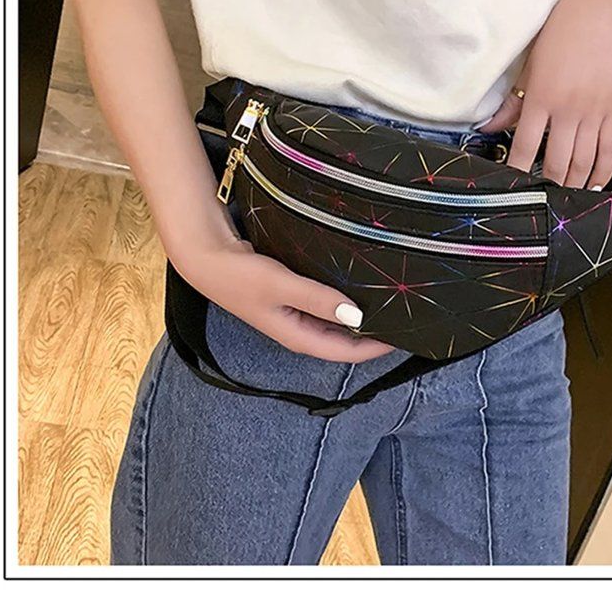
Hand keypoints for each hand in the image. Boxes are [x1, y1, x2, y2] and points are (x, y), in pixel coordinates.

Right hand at [172, 237, 395, 363]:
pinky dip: (342, 300)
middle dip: (372, 333)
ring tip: (387, 303)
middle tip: (403, 317)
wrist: (207, 258)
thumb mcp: (281, 286)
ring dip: (358, 316)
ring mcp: (295, 314)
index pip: (345, 352)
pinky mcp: (292, 297)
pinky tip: (357, 285)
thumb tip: (357, 316)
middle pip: (344, 340)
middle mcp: (299, 329)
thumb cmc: (239, 276)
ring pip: (335, 322)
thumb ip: (318, 299)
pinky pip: (325, 304)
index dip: (376, 348)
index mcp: (298, 336)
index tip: (404, 336)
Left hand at [480, 0, 611, 188]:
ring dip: (573, 185)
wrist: (602, 8)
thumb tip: (490, 129)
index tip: (511, 188)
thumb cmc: (560, 31)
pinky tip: (594, 185)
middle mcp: (570, 108)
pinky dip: (603, 171)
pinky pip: (611, 149)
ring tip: (562, 199)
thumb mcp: (530, 64)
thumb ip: (512, 102)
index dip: (518, 172)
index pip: (526, 146)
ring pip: (584, 162)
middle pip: (557, 162)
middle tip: (538, 202)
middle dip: (547, 186)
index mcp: (542, 96)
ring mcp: (596, 111)